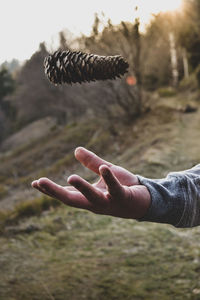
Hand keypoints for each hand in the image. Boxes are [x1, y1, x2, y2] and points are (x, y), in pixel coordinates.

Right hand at [32, 147, 150, 218]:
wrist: (146, 201)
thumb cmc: (123, 188)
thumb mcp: (106, 172)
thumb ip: (92, 163)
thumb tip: (76, 150)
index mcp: (88, 197)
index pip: (66, 194)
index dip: (50, 190)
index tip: (34, 183)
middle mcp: (95, 203)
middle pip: (72, 200)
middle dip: (55, 192)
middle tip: (39, 182)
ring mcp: (109, 202)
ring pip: (92, 198)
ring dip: (81, 188)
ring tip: (70, 177)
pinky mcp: (123, 198)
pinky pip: (115, 188)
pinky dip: (109, 179)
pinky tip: (104, 168)